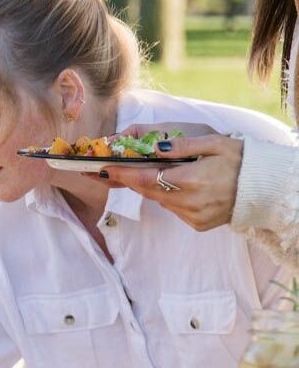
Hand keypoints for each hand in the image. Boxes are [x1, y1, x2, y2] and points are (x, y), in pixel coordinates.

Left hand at [93, 132, 242, 231]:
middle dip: (129, 180)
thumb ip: (182, 146)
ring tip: (153, 173)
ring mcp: (192, 216)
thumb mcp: (214, 143)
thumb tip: (153, 148)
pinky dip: (170, 197)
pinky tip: (182, 186)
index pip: (144, 179)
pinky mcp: (196, 224)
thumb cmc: (240, 160)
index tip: (103, 170)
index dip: (122, 175)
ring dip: (152, 187)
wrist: (265, 188)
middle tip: (111, 171)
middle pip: (147, 191)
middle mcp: (187, 202)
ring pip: (159, 200)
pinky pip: (173, 209)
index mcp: (190, 180)